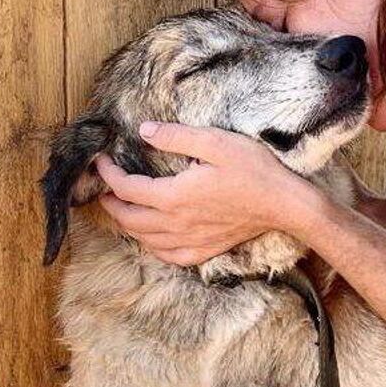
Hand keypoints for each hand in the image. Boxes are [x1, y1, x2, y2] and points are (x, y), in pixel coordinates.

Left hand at [94, 121, 320, 265]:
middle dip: (111, 203)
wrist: (284, 204)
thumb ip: (176, 137)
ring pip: (144, 240)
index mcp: (174, 196)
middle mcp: (177, 223)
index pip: (127, 188)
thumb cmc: (254, 170)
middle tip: (106, 188)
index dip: (108, 174)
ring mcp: (191, 240)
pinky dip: (151, 247)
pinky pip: (167, 255)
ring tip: (124, 209)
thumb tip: (144, 130)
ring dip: (127, 225)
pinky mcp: (205, 250)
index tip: (101, 161)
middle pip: (128, 219)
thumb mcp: (215, 142)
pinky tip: (152, 238)